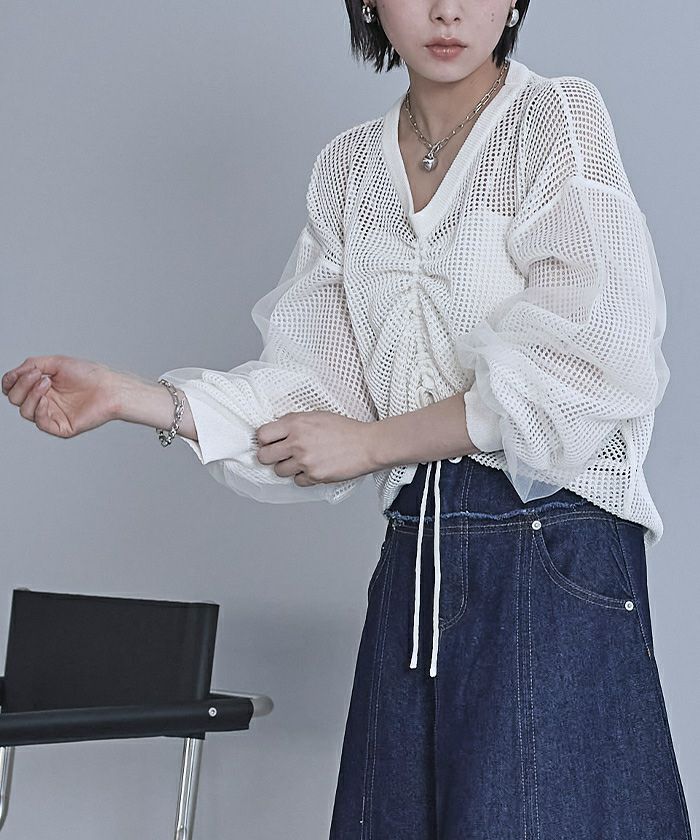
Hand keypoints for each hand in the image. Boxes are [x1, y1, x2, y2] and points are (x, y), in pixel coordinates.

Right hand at [2, 355, 118, 437]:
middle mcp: (45, 402)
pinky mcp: (61, 427)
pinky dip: (38, 410)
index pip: (14, 389)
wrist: (109, 387)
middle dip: (22, 385)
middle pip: (16, 399)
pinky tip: (45, 399)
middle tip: (39, 375)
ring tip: (47, 382)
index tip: (17, 373)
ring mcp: (53, 415)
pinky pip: (40, 423)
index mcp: (41, 387)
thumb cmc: (88, 374)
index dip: (10, 382)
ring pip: (25, 411)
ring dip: (30, 394)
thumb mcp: (56, 363)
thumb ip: (31, 365)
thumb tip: (12, 374)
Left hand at [255, 410, 376, 485]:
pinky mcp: (314, 476)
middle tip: (278, 455)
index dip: (264, 440)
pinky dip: (303, 477)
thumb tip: (276, 431)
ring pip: (279, 471)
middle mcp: (297, 442)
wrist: (367, 445)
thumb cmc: (346, 429)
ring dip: (287, 468)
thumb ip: (295, 423)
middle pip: (264, 456)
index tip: (269, 442)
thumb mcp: (316, 416)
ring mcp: (305, 461)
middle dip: (269, 456)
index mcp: (296, 423)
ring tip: (300, 461)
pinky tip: (312, 468)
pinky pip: (297, 481)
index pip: (262, 434)